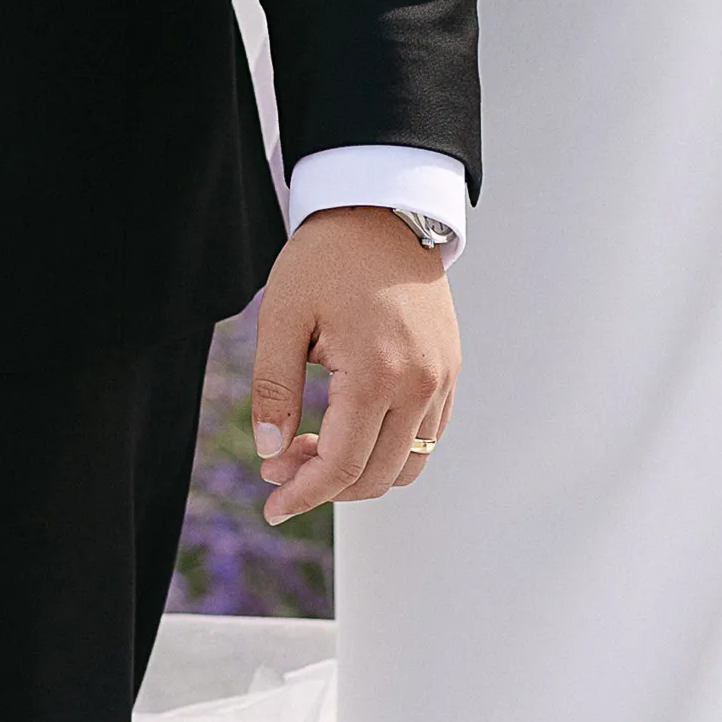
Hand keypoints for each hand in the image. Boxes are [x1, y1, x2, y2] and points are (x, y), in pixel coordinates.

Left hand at [249, 209, 459, 526]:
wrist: (383, 212)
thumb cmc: (327, 258)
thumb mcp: (282, 317)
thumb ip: (273, 390)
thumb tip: (271, 453)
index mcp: (377, 372)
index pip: (341, 465)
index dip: (303, 495)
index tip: (272, 508)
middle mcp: (420, 383)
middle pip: (374, 475)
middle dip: (323, 485)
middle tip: (280, 464)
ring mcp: (441, 378)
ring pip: (407, 465)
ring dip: (359, 472)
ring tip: (314, 445)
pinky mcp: (449, 371)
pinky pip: (426, 436)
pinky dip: (389, 449)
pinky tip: (350, 426)